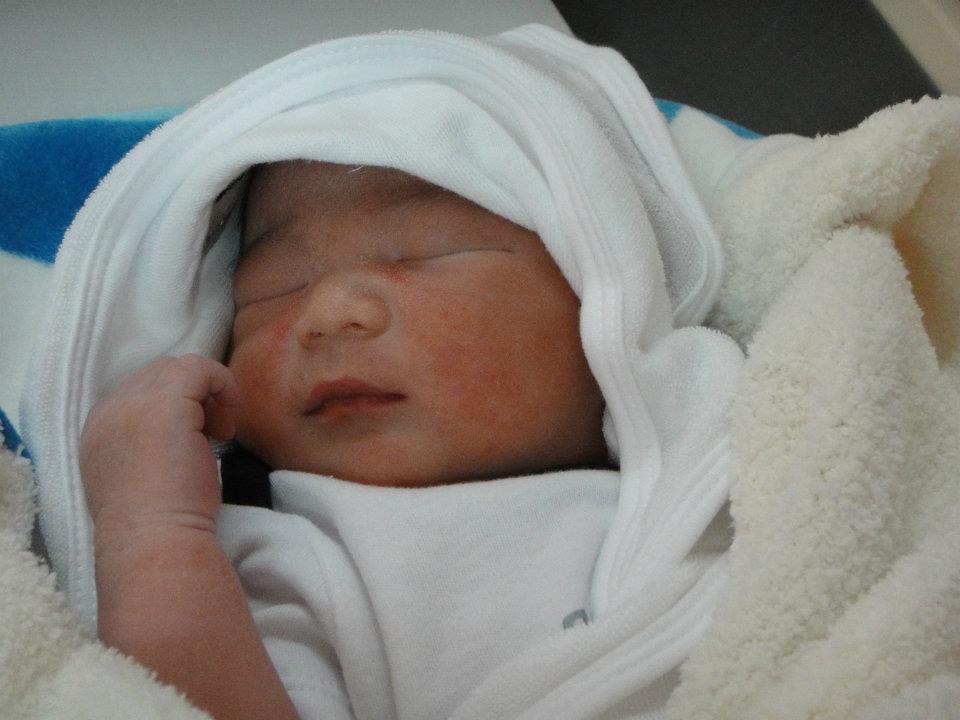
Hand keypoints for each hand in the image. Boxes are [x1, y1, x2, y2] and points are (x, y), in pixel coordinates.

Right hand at [80, 354, 237, 536]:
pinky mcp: (166, 404)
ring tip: (219, 434)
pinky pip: (200, 368)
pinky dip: (223, 385)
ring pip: (179, 368)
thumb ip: (147, 448)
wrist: (154, 544)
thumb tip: (186, 430)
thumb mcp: (141, 479)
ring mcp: (133, 404)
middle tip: (212, 435)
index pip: (139, 392)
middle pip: (159, 375)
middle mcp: (109, 411)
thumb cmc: (156, 527)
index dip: (176, 406)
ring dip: (208, 394)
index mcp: (98, 430)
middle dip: (193, 397)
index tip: (197, 437)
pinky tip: (229, 424)